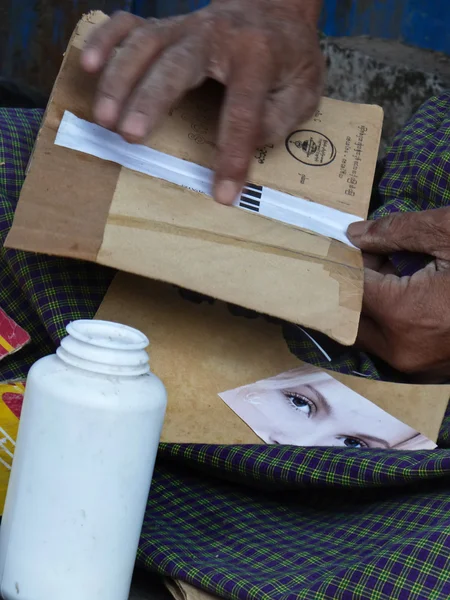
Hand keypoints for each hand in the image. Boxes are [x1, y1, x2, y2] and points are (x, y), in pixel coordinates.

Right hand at [80, 1, 323, 204]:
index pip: (242, 110)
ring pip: (145, 44)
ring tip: (103, 118)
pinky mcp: (166, 27)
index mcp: (257, 54)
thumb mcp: (304, 90)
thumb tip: (243, 145)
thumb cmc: (288, 57)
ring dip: (119, 79)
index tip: (221, 194)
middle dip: (150, 100)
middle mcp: (215, 35)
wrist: (274, 8)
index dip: (231, 155)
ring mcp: (185, 27)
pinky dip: (105, 41)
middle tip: (128, 135)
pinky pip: (129, 25)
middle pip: (177, 66)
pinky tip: (88, 66)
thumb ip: (279, 118)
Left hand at [347, 208, 449, 379]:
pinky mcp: (433, 367)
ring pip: (369, 333)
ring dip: (367, 301)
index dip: (340, 262)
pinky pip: (393, 342)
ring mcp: (418, 364)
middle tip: (364, 253)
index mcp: (404, 314)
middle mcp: (403, 348)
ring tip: (385, 265)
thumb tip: (355, 234)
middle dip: (349, 285)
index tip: (339, 241)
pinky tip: (404, 286)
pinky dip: (388, 317)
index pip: (346, 289)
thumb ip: (396, 231)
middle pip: (350, 317)